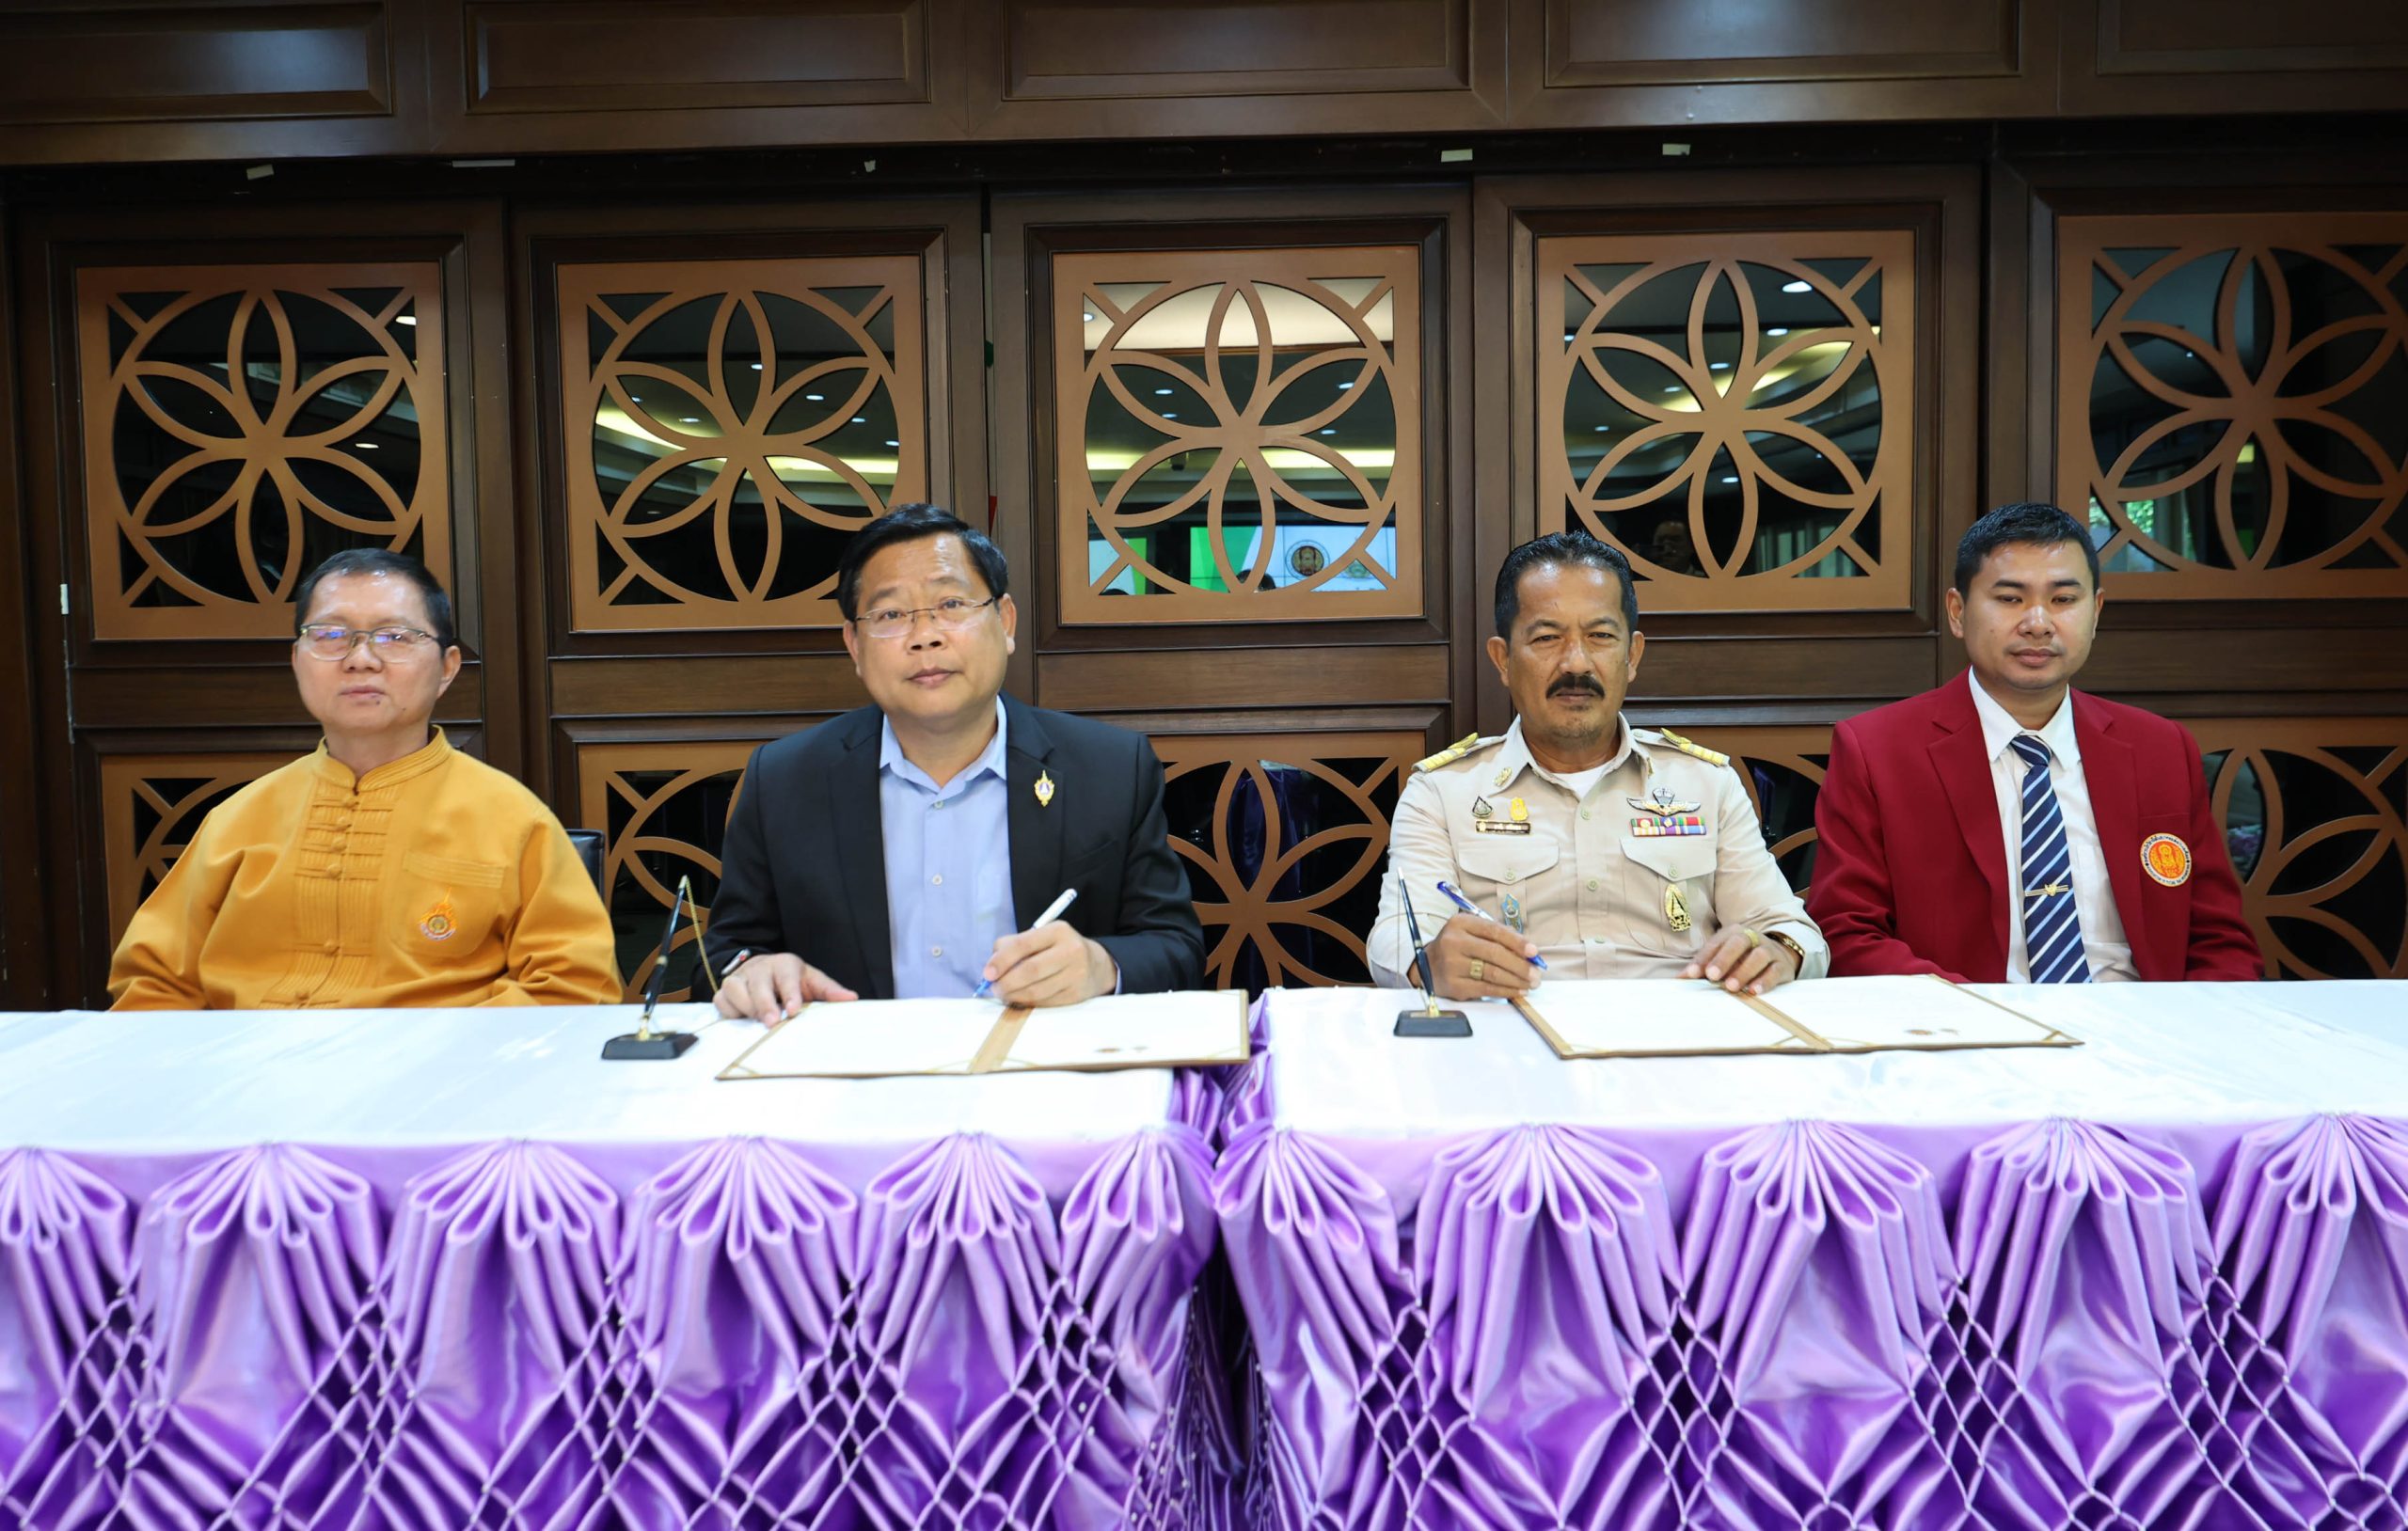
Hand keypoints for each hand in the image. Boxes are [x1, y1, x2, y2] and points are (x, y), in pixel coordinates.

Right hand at [714, 952, 857, 1024]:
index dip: (790, 993)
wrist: (764, 970)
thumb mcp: (811, 981)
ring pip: (735, 990)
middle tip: (773, 1023)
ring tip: (757, 1022)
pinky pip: (721, 1001)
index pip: (786, 977)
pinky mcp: (725, 990)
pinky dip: (730, 1011)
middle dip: (765, 1004)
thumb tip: (851, 999)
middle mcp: (760, 968)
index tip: (794, 1010)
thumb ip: (829, 990)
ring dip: (746, 1007)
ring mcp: (740, 978)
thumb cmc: (791, 979)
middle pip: (758, 984)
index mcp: (784, 964)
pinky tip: (742, 1019)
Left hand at [984, 924, 1116, 1007]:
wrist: (1095, 965)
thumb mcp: (1040, 937)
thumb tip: (992, 966)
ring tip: (1005, 994)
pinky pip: (1045, 1002)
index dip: (1002, 960)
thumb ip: (1013, 945)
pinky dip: (1028, 1003)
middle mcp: (1071, 950)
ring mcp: (1076, 973)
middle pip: (1031, 970)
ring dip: (1015, 996)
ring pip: (1037, 990)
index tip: (988, 973)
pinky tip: (1022, 999)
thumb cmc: (1057, 949)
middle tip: (995, 988)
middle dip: (1007, 982)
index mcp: (1058, 931)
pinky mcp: (1077, 994)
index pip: (1023, 945)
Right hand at [1424, 913, 1539, 1000]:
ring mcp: (1452, 964)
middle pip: (1495, 953)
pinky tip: (1517, 991)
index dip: (1517, 942)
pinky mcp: (1453, 985)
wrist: (1426, 967)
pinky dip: (1505, 991)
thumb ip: (1497, 937)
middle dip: (1520, 965)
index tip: (1534, 952)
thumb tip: (1528, 951)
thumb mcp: (1470, 933)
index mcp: (1460, 923)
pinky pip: (1486, 988)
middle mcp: (1453, 942)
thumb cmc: (1457, 948)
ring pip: (1492, 973)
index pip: (1494, 931)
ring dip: (1516, 980)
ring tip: (1530, 983)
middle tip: (1536, 973)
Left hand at [1682, 927, 1797, 994]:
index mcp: (1733, 933)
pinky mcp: (1782, 965)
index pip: (1716, 943)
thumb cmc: (1743, 958)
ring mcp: (1769, 950)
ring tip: (1731, 987)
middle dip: (1724, 959)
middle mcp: (1752, 938)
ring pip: (1758, 956)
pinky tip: (1754, 991)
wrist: (1779, 955)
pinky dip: (1765, 981)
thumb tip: (1679, 980)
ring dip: (1744, 971)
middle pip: (1738, 943)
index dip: (1703, 958)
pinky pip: (1774, 971)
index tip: (1692, 973)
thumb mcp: (1723, 958)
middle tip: (1712, 975)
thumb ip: (1703, 967)